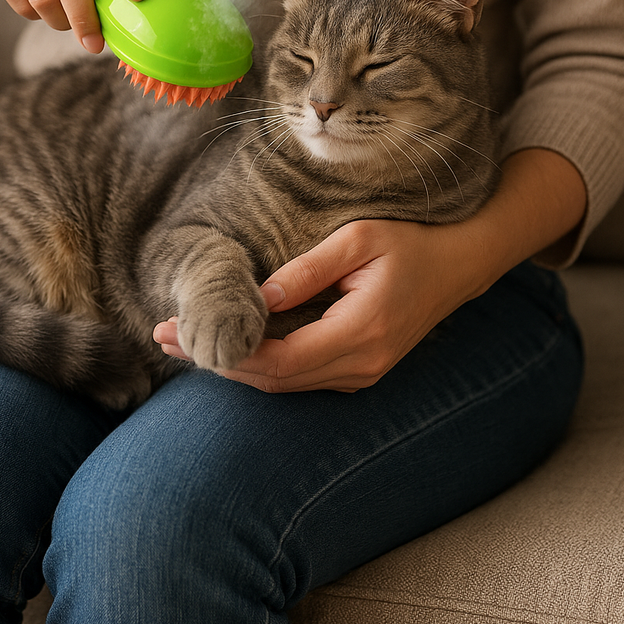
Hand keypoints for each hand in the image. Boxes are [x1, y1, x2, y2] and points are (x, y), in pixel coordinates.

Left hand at [154, 218, 491, 392]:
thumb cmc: (410, 243)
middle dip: (218, 361)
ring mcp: (363, 374)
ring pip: (285, 384)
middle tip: (164, 336)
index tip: (179, 331)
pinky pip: (300, 376)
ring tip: (185, 340)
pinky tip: (231, 344)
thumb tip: (259, 297)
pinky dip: (261, 364)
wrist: (459, 266)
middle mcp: (362, 365)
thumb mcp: (358, 240)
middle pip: (274, 380)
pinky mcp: (359, 371)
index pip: (279, 360)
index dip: (226, 352)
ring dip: (235, 366)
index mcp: (361, 332)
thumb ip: (307, 269)